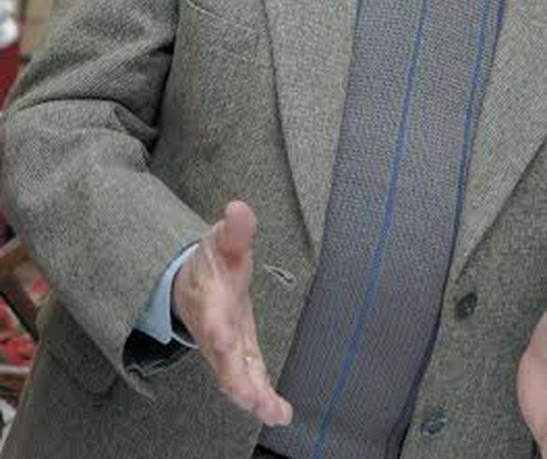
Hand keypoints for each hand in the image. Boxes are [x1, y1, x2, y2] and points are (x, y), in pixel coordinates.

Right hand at [173, 199, 292, 424]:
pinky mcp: (239, 356)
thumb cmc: (210, 263)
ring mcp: (226, 349)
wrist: (192, 283)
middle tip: (252, 398)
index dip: (217, 331)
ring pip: (236, 378)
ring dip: (253, 396)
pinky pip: (249, 380)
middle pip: (222, 360)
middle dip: (236, 380)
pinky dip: (261, 398)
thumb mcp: (223, 240)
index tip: (223, 339)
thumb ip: (236, 229)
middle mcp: (215, 332)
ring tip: (274, 412)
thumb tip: (240, 208)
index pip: (211, 318)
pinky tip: (279, 412)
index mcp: (210, 301)